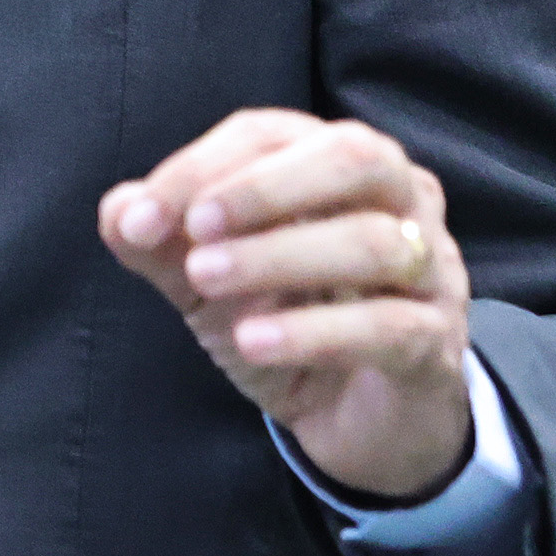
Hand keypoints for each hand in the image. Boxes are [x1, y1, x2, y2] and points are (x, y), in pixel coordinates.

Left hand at [97, 107, 472, 500]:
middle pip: (355, 157)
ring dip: (279, 255)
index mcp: (339, 166)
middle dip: (265, 186)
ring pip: (375, 241)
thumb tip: (120, 213)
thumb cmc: (288, 322)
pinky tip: (251, 342)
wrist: (357, 421)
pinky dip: (313, 332)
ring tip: (207, 280)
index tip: (142, 218)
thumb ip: (162, 245)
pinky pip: (390, 327)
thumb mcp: (210, 284)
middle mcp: (402, 201)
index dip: (203, 166)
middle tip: (195, 228)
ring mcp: (432, 272)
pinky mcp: (436, 345)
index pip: (274, 134)